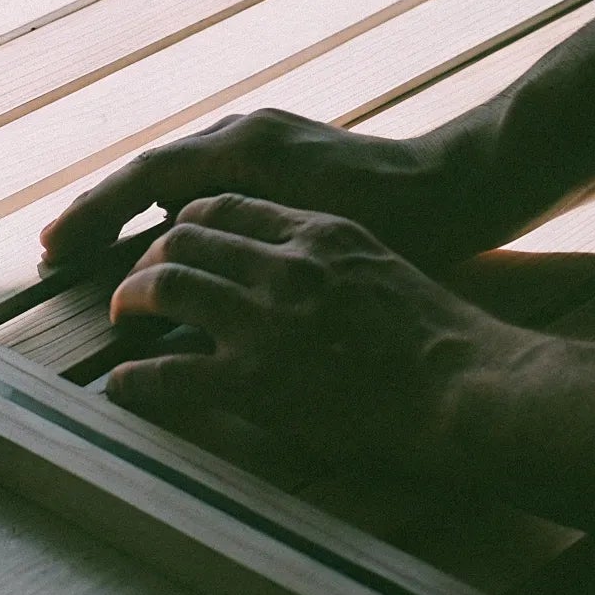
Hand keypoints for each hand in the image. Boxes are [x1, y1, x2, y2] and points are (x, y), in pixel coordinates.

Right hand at [41, 109, 506, 271]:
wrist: (465, 185)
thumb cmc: (400, 219)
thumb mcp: (309, 233)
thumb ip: (235, 239)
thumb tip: (165, 263)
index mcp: (243, 149)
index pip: (142, 178)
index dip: (93, 215)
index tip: (54, 248)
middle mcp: (244, 132)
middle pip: (148, 170)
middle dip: (99, 211)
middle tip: (55, 251)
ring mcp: (262, 138)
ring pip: (174, 173)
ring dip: (129, 208)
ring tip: (94, 248)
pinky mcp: (279, 154)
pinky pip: (202, 179)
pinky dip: (167, 207)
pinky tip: (161, 239)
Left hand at [103, 193, 540, 467]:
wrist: (471, 389)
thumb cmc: (440, 337)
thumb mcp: (379, 265)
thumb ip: (326, 257)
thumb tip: (285, 269)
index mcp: (316, 231)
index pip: (224, 205)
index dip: (183, 221)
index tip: (170, 241)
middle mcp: (284, 265)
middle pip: (183, 237)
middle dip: (147, 256)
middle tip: (135, 285)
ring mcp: (266, 321)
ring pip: (165, 285)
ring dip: (131, 300)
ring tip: (123, 317)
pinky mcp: (255, 379)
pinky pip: (167, 372)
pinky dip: (134, 378)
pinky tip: (122, 385)